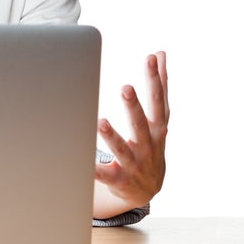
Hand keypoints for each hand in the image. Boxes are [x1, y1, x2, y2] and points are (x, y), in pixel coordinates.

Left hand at [94, 51, 168, 217]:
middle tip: (125, 88)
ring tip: (101, 123)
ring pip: (122, 149)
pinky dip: (93, 170)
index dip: (156, 79)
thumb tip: (162, 53)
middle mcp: (147, 144)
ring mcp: (133, 163)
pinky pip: (103, 175)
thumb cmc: (150, 143)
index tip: (152, 57)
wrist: (147, 190)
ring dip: (112, 137)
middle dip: (133, 106)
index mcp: (156, 127)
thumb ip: (160, 86)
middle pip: (141, 123)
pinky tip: (82, 162)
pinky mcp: (118, 179)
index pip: (158, 100)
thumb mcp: (158, 117)